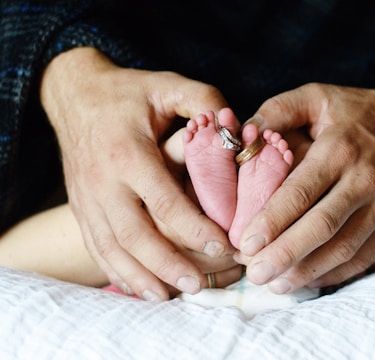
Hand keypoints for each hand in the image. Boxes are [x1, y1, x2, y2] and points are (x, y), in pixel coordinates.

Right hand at [40, 47, 234, 299]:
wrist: (76, 97)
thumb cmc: (128, 93)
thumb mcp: (167, 85)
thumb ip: (203, 101)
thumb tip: (235, 127)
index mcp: (128, 152)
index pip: (163, 199)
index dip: (194, 226)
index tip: (223, 245)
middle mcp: (104, 181)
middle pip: (135, 235)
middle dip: (168, 264)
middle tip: (199, 284)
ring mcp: (88, 199)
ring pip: (113, 249)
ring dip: (142, 277)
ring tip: (171, 296)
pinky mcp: (82, 208)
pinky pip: (97, 248)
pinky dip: (118, 272)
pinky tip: (140, 288)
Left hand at [236, 1, 374, 293]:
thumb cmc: (357, 112)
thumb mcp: (317, 96)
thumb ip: (277, 111)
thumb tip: (241, 136)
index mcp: (340, 149)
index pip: (302, 192)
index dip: (272, 221)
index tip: (245, 243)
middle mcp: (366, 179)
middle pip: (323, 226)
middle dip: (285, 254)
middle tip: (255, 274)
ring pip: (345, 248)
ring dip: (308, 270)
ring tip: (276, 284)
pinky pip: (366, 256)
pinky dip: (337, 273)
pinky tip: (310, 280)